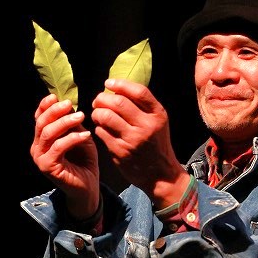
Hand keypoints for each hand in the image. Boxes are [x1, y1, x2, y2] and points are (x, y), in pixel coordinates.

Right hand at [30, 93, 100, 217]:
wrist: (88, 187)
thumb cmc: (84, 162)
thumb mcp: (79, 138)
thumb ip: (73, 125)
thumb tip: (69, 106)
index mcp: (42, 139)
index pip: (39, 118)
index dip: (45, 106)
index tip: (56, 96)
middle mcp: (37, 148)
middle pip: (41, 123)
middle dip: (55, 111)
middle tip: (70, 104)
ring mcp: (40, 158)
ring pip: (48, 133)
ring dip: (65, 122)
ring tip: (81, 116)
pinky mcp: (48, 167)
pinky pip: (58, 147)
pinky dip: (72, 138)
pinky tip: (85, 134)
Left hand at [91, 78, 187, 205]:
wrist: (160, 174)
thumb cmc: (156, 143)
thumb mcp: (158, 121)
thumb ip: (143, 105)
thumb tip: (117, 87)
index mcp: (158, 115)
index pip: (139, 92)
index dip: (120, 84)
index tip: (108, 83)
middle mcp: (147, 126)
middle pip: (118, 103)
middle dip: (102, 98)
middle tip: (98, 100)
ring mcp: (133, 140)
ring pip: (106, 116)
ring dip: (97, 112)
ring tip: (98, 113)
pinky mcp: (120, 152)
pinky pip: (101, 132)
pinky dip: (98, 127)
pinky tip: (102, 128)